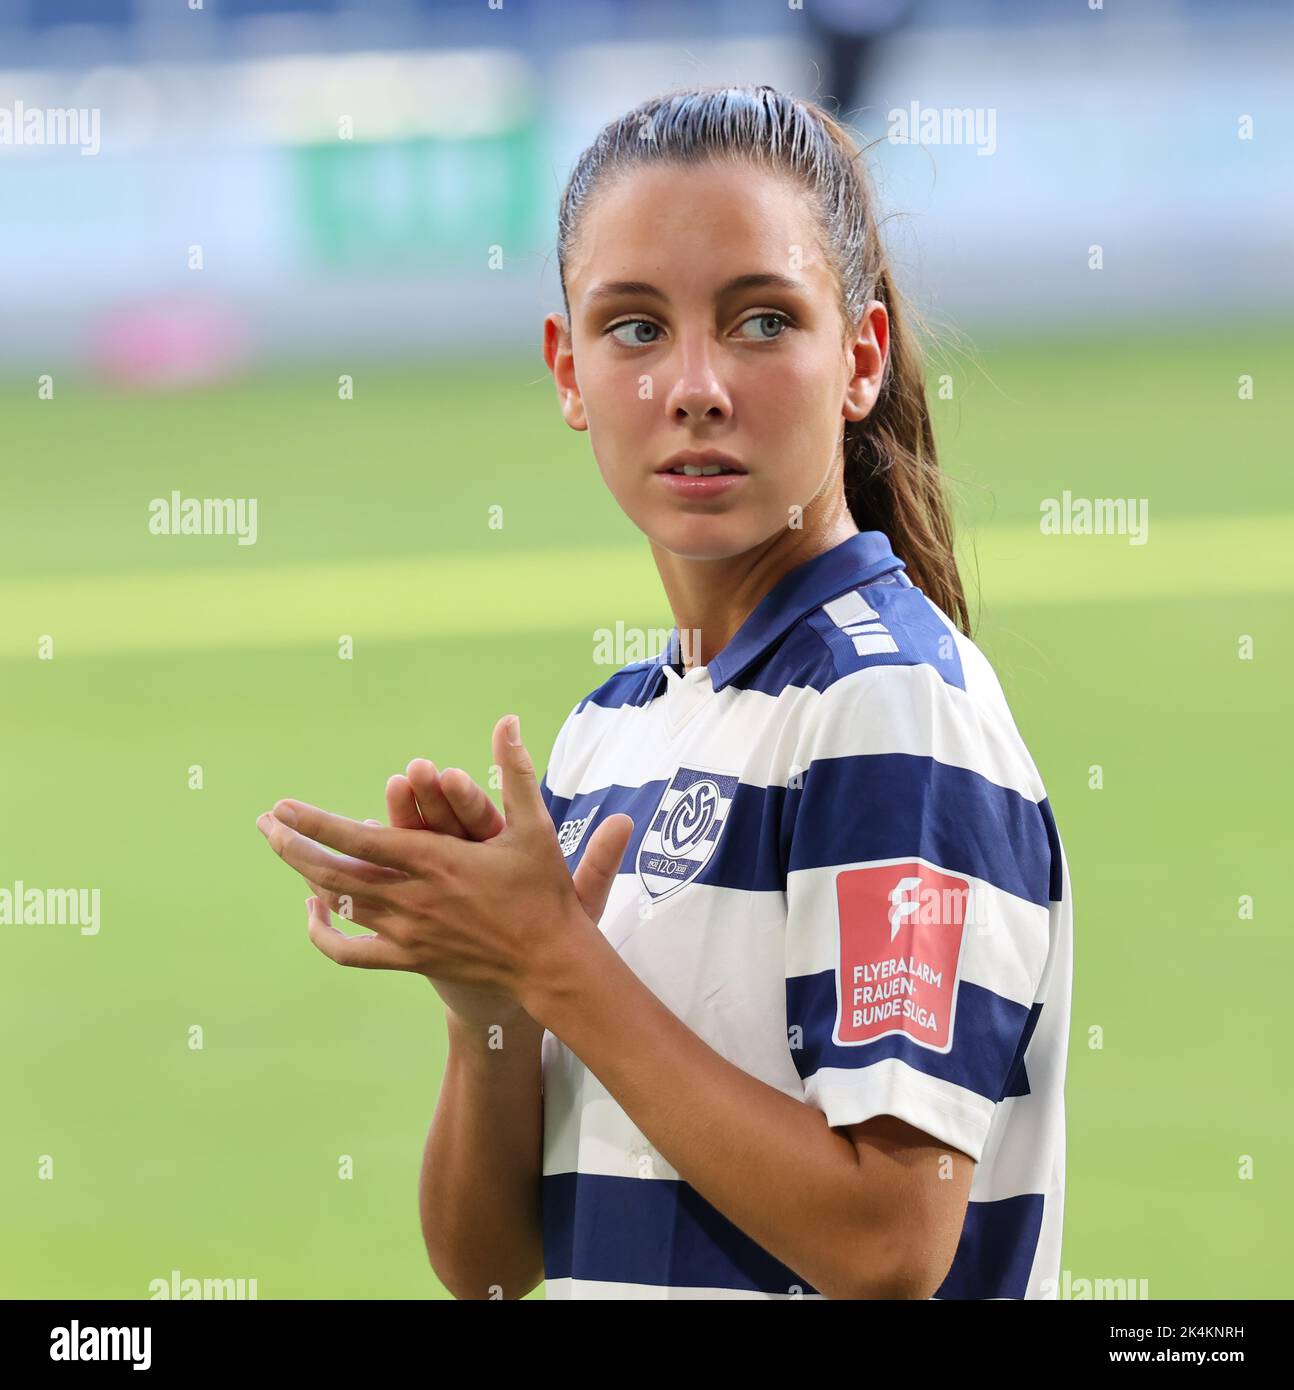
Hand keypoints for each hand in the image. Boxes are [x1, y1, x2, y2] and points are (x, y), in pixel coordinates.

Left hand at [257, 715, 634, 1021]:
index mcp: (435, 861)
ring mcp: (407, 933)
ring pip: (339, 906)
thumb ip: (515, 772)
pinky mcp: (410, 960)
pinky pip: (351, 952)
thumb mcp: (534, 826)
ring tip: (286, 852)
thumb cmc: (544, 890)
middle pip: (333, 873)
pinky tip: (313, 914)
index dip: (314, 823)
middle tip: (266, 824)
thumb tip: (508, 722)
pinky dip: (324, 934)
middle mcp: (412, 898)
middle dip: (293, 846)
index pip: (357, 839)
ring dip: (307, 878)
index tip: (282, 807)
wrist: (551, 962)